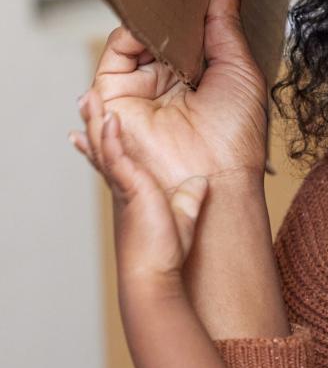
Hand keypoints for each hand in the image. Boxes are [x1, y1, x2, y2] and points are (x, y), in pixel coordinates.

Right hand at [71, 0, 267, 203]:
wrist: (215, 181)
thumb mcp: (238, 68)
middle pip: (156, 31)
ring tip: (165, 0)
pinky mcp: (114, 100)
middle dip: (166, 6)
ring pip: (132, 40)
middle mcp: (163, 82)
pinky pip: (111, 59)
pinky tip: (148, 27)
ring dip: (148, 19)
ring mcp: (138, 91)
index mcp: (195, 75)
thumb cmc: (236, 136)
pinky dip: (126, 37)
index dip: (188, 5)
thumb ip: (225, 23)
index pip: (184, 30)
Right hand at [96, 110, 208, 289]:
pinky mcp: (128, 188)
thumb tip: (200, 184)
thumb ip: (190, 197)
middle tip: (87, 95)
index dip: (109, 134)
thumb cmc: (165, 251)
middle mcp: (124, 181)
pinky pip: (117, 158)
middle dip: (95, 119)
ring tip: (89, 96)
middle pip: (105, 143)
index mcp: (134, 184)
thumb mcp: (183, 215)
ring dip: (97, 120)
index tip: (104, 116)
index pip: (117, 153)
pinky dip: (112, 138)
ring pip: (104, 145)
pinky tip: (111, 118)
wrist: (154, 272)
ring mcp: (124, 183)